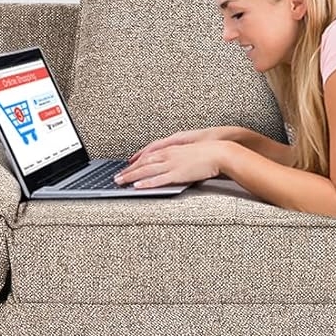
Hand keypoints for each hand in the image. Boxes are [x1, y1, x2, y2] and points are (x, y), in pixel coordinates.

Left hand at [114, 134, 228, 187]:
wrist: (219, 152)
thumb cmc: (208, 153)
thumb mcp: (189, 152)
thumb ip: (178, 157)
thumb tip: (172, 164)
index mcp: (171, 149)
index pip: (148, 155)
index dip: (135, 162)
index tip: (126, 167)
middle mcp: (168, 155)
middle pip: (143, 163)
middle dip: (128, 170)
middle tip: (116, 177)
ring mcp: (172, 164)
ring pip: (146, 170)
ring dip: (131, 176)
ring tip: (120, 182)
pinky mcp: (177, 174)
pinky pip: (158, 179)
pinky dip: (146, 183)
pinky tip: (137, 187)